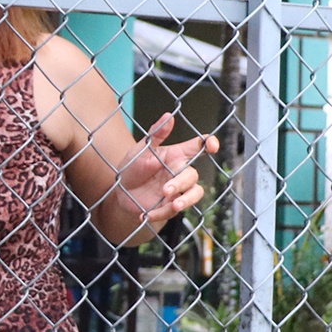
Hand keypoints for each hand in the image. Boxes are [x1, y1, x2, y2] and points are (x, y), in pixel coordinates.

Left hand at [117, 113, 218, 243]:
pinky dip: (159, 214)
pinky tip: (145, 215)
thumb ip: (155, 134)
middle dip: (181, 183)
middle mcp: (180, 172)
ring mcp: (177, 190)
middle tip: (166, 190)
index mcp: (176, 155)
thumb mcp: (140, 149)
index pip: (198, 147)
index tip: (211, 146)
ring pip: (194, 194)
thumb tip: (168, 116)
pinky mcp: (170, 206)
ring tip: (173, 205)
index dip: (209, 144)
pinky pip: (172, 211)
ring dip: (185, 200)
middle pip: (192, 176)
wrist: (119, 191)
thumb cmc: (132, 166)